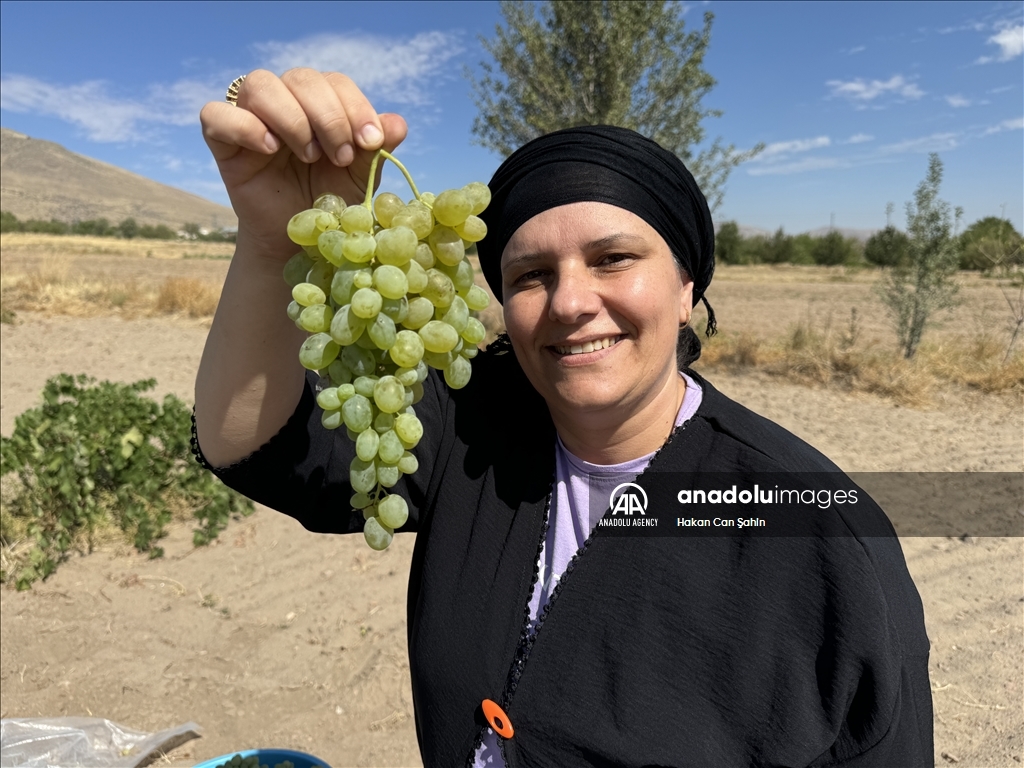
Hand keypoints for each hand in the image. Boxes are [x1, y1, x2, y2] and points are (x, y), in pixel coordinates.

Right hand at [200, 69, 407, 259]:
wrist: (298, 242)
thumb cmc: (329, 204)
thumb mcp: (359, 178)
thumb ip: (377, 149)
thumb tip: (397, 124)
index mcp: (318, 103)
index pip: (334, 82)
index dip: (354, 106)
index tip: (372, 141)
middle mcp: (284, 101)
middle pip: (300, 78)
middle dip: (329, 116)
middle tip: (342, 156)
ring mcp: (250, 118)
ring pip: (260, 85)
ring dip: (292, 117)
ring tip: (309, 155)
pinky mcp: (222, 142)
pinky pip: (216, 115)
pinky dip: (244, 126)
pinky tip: (270, 149)